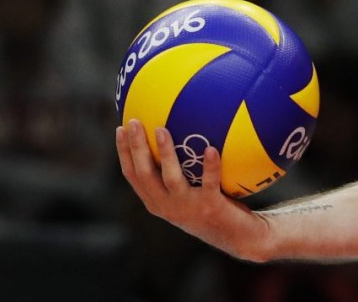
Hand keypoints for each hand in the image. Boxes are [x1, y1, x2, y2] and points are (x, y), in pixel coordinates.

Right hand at [116, 119, 270, 260]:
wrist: (236, 236)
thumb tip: (174, 130)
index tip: (121, 128)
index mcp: (156, 202)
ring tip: (161, 129)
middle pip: (144, 174)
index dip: (124, 153)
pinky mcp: (210, 207)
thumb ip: (177, 172)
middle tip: (134, 122)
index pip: (133, 175)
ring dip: (165, 153)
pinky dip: (210, 166)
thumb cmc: (210, 206)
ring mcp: (188, 207)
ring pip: (170, 178)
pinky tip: (211, 148)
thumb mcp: (187, 192)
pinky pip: (209, 182)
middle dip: (136, 148)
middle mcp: (167, 206)